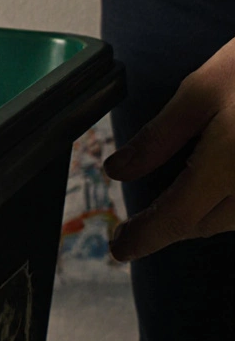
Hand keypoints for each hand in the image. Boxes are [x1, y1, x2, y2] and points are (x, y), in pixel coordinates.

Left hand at [106, 36, 234, 261]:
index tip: (120, 248)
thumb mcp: (201, 92)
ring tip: (178, 201)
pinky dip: (229, 201)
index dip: (146, 236)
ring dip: (204, 214)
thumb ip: (159, 137)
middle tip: (142, 221)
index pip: (178, 218)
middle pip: (206, 223)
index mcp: (228, 166)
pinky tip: (220, 180)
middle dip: (172, 223)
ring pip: (233, 219)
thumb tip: (118, 171)